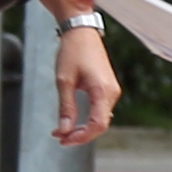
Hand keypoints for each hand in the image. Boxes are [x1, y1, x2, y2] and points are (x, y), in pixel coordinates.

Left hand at [47, 21, 116, 144]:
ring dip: (82, 128)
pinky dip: (86, 119)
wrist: (81, 32)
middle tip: (60, 138)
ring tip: (61, 131)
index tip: (64, 139)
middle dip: (80, 135)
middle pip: (100, 125)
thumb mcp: (64, 81)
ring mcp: (111, 91)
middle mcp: (111, 92)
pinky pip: (99, 110)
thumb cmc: (73, 51)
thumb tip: (64, 129)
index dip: (82, 137)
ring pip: (100, 119)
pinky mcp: (107, 89)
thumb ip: (66, 107)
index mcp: (102, 90)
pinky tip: (72, 121)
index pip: (98, 125)